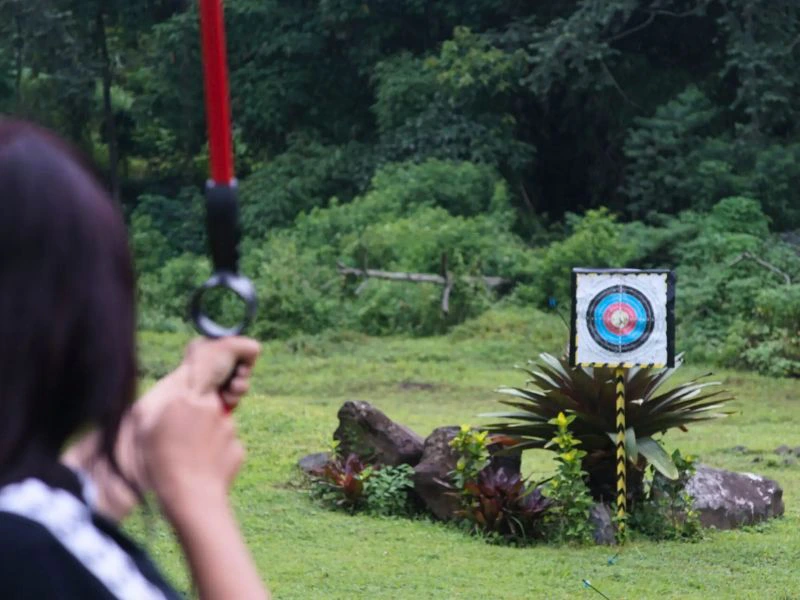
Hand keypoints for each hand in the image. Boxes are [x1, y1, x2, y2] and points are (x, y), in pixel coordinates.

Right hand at [136, 337, 260, 522]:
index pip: (194, 371)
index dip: (194, 374)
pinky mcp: (239, 446)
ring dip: (207, 435)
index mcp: (184, 400)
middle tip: (184, 434)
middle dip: (200, 411)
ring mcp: (227, 427)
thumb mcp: (146, 429)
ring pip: (217, 424)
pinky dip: (218, 453)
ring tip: (190, 457)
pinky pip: (227, 445)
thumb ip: (163, 402)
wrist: (190, 499)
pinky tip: (204, 468)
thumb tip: (176, 389)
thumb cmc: (161, 466)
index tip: (190, 381)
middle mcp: (209, 408)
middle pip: (208, 400)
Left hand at [181, 336, 260, 408]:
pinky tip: (224, 398)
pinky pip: (235, 398)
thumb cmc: (206, 368)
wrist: (190, 399)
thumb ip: (249, 346)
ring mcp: (212, 385)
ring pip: (241, 383)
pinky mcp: (216, 402)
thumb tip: (255, 354)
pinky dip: (234, 397)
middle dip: (243, 370)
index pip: (233, 347)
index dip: (240, 352)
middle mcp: (207, 366)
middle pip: (240, 366)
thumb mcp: (230, 345)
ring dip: (240, 385)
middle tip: (239, 372)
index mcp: (204, 348)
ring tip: (231, 387)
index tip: (239, 354)